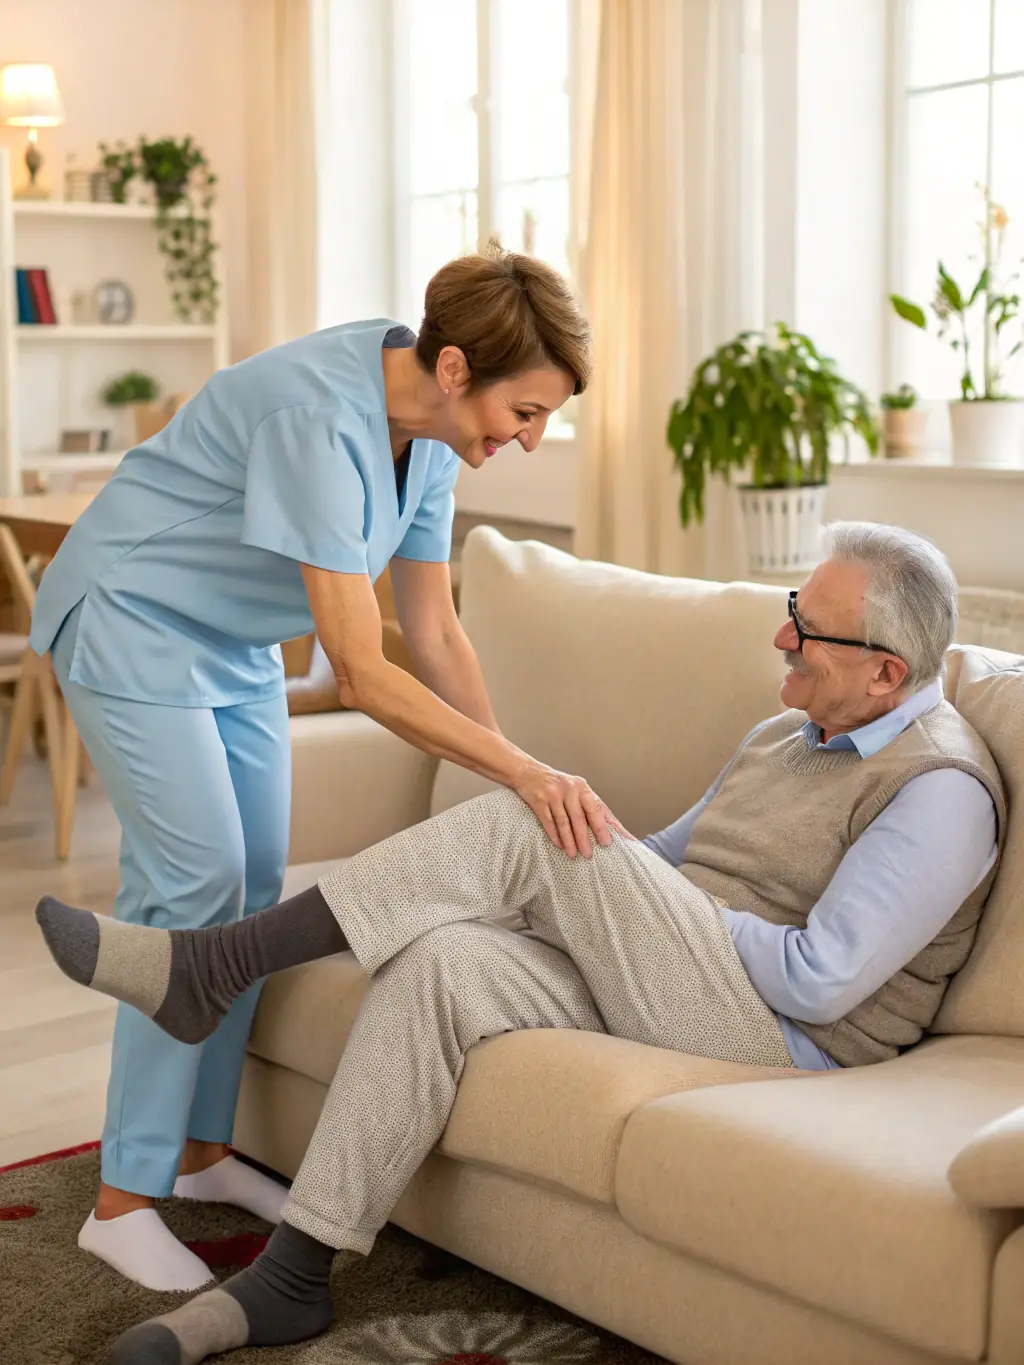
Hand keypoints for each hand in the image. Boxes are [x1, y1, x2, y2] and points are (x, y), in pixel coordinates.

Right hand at [511, 762, 630, 857]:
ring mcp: (554, 794)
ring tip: (573, 854)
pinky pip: (548, 821)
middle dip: (585, 837)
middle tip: (589, 854)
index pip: (598, 809)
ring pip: (564, 822)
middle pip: (580, 817)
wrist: (529, 772)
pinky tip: (559, 845)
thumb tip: (611, 827)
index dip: (605, 826)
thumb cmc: (558, 785)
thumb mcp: (576, 789)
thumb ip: (591, 805)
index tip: (612, 842)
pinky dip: (554, 835)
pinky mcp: (539, 800)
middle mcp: (570, 789)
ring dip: (569, 840)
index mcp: (583, 787)